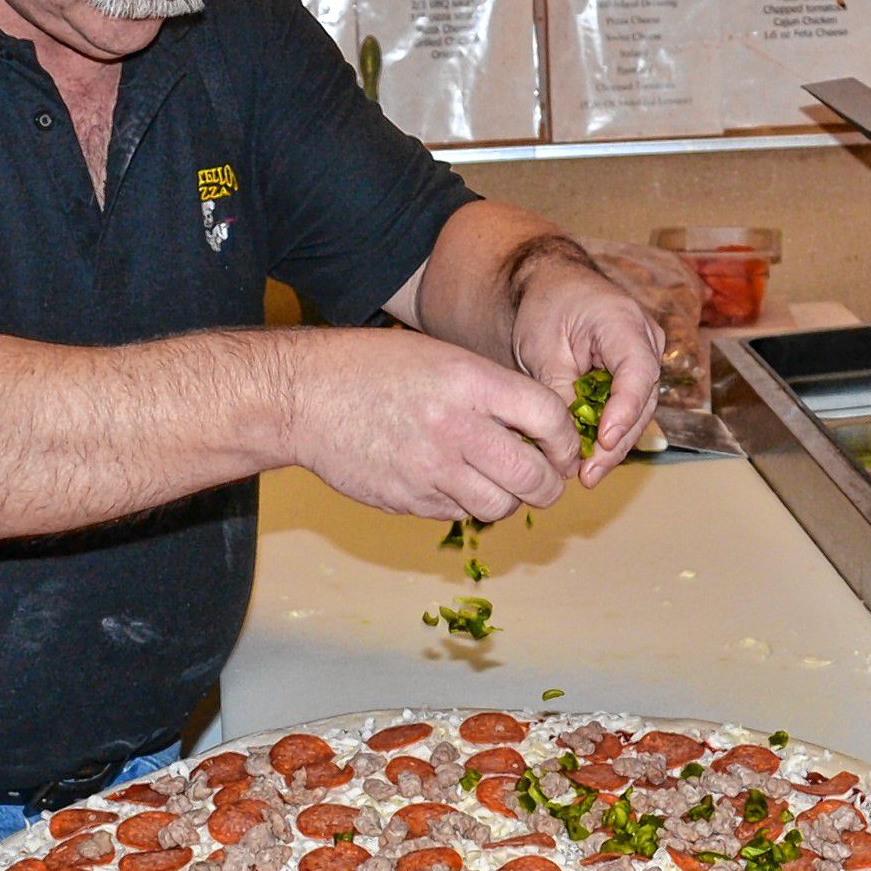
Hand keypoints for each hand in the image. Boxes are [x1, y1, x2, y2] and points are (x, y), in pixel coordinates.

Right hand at [281, 326, 578, 524]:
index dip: (567, 440)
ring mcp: (431, 470)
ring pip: (499, 506)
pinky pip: (458, 514)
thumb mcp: (439, 357)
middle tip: (547, 481)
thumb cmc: (372, 368)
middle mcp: (456, 428)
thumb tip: (539, 426)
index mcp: (470, 382)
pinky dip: (466, 505)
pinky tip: (454, 483)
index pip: (549, 418)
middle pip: (533, 477)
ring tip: (498, 484)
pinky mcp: (408, 500)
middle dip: (550, 486)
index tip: (563, 447)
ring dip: (509, 500)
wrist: (303, 397)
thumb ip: (489, 390)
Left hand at [508, 250, 663, 485]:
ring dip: (612, 446)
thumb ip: (560, 392)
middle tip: (587, 474)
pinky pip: (627, 410)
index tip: (604, 440)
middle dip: (616, 442)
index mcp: (624, 322)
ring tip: (585, 475)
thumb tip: (567, 442)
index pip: (638, 371)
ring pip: (637, 412)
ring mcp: (645, 360)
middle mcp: (646, 342)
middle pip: (641, 401)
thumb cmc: (547, 308)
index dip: (624, 409)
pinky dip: (608, 434)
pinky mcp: (634, 377)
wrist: (553, 287)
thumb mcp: (543, 348)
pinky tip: (587, 460)